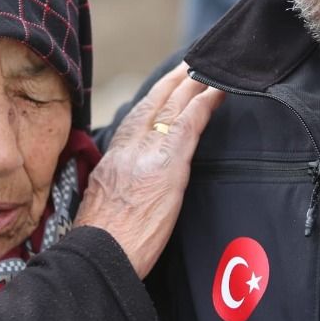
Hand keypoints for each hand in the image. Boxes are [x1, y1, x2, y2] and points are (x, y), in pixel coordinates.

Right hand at [75, 64, 223, 277]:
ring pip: (172, 106)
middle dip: (173, 81)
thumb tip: (130, 183)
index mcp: (112, 157)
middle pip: (153, 103)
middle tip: (191, 62)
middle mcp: (128, 147)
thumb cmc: (102, 243)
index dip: (154, 98)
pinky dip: (205, 103)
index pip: (135, 117)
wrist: (100, 257)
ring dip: (192, 83)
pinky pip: (189, 123)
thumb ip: (120, 183)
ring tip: (208, 68)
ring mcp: (148, 153)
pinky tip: (219, 92)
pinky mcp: (168, 164)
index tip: (166, 86)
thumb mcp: (103, 203)